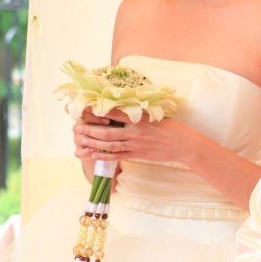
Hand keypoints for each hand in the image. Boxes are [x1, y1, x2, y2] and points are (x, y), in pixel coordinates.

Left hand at [73, 112, 199, 164]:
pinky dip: (105, 155)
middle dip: (90, 130)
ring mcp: (136, 145)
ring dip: (93, 143)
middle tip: (77, 128)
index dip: (98, 111)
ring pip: (110, 145)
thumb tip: (124, 106)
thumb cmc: (171, 127)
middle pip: (107, 132)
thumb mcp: (155, 114)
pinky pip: (118, 156)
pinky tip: (95, 154)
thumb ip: (139, 112)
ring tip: (81, 141)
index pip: (114, 113)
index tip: (85, 108)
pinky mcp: (138, 155)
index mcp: (139, 118)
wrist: (183, 145)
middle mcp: (135, 132)